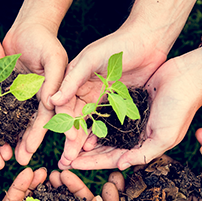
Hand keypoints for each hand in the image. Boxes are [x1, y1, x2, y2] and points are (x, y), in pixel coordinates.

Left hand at [3, 22, 67, 164]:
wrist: (25, 28)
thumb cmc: (44, 40)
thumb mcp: (53, 57)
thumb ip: (54, 79)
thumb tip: (51, 103)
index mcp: (54, 95)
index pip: (46, 119)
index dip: (39, 134)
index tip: (31, 149)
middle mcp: (40, 100)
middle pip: (33, 126)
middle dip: (27, 143)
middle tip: (20, 160)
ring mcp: (25, 97)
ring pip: (19, 122)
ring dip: (14, 138)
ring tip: (6, 155)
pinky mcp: (11, 91)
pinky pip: (4, 110)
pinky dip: (0, 123)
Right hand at [51, 27, 166, 168]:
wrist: (149, 40)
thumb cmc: (118, 45)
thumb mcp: (91, 59)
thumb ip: (72, 79)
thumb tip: (52, 100)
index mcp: (75, 81)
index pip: (64, 106)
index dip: (64, 124)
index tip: (68, 140)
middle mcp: (85, 91)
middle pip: (74, 120)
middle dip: (70, 141)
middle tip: (66, 160)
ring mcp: (101, 98)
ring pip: (88, 125)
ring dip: (82, 143)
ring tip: (77, 161)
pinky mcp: (116, 103)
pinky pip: (106, 123)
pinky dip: (100, 136)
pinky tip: (96, 149)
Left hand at [63, 47, 201, 169]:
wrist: (189, 76)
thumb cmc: (181, 107)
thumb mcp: (165, 136)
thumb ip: (144, 153)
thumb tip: (120, 166)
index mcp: (143, 145)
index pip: (112, 158)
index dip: (91, 163)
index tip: (70, 165)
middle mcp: (135, 134)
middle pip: (103, 148)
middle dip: (83, 155)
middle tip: (62, 159)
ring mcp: (131, 118)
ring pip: (102, 132)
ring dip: (85, 137)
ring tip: (66, 141)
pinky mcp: (127, 101)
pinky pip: (105, 113)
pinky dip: (93, 118)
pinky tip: (78, 119)